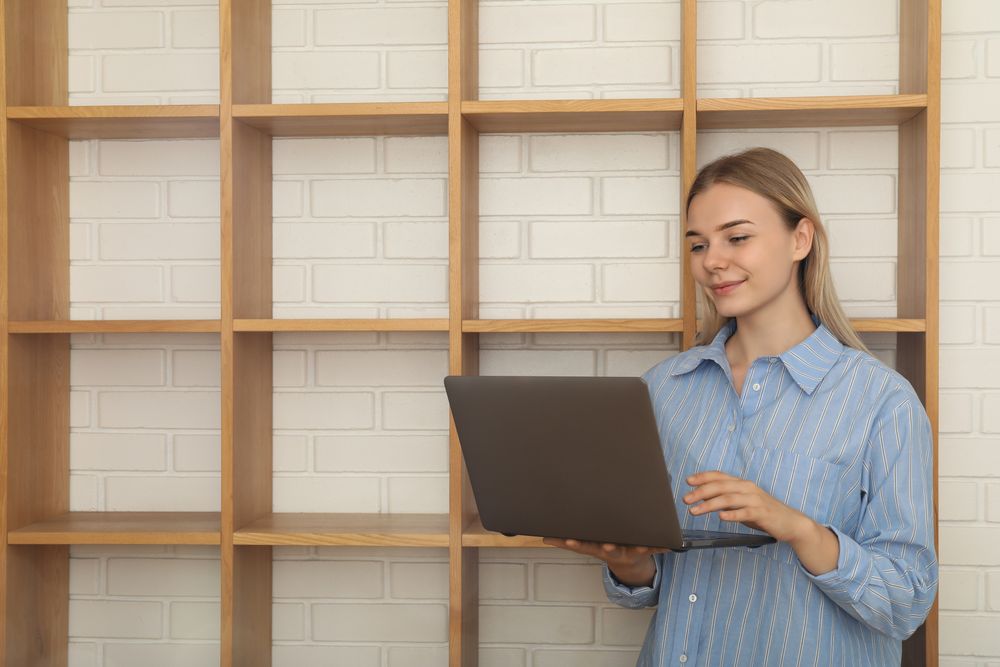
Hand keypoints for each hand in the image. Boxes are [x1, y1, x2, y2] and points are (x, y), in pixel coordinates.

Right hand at [542, 537, 665, 587]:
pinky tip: (672, 543)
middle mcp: (613, 549)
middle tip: (607, 545)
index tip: (571, 540)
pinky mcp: (646, 549)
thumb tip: (543, 537)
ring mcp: (630, 550)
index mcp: (598, 547)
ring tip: (641, 544)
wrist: (629, 565)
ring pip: (634, 548)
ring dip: (638, 546)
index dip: (577, 543)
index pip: (585, 546)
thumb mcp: (585, 546)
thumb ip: (564, 541)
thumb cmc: (604, 548)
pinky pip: (656, 547)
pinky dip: (663, 545)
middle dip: (608, 546)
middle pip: (609, 548)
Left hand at [683, 470, 810, 542]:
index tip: (688, 481)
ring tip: (694, 511)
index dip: (703, 477)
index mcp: (742, 484)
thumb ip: (725, 499)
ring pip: (728, 499)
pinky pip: (744, 512)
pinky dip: (732, 514)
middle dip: (700, 492)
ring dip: (709, 504)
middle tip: (686, 499)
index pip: (719, 476)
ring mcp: (755, 500)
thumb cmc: (763, 513)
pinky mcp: (762, 513)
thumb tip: (703, 498)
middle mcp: (748, 488)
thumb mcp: (742, 503)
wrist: (790, 522)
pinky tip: (721, 517)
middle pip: (720, 486)